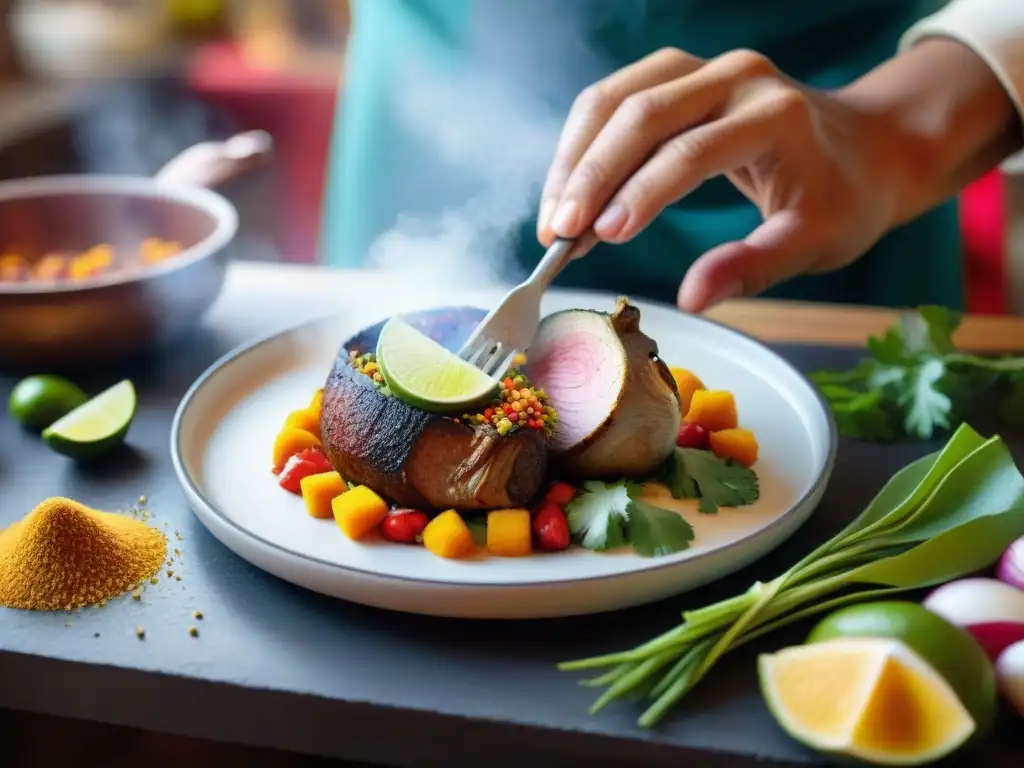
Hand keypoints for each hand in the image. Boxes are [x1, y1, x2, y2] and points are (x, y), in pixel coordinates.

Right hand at [537, 47, 914, 311]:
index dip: (639, 193)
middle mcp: (736, 77)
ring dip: (574, 158)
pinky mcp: (678, 74)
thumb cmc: (840, 199)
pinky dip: (582, 143)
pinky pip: (614, 97)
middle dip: (589, 175)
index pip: (691, 151)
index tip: (598, 237)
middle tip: (557, 233)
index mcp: (776, 116)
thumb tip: (691, 299)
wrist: (863, 149)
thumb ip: (752, 267)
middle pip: (641, 113)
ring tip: (553, 219)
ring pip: (615, 97)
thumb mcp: (813, 242)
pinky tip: (567, 188)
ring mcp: (703, 68)